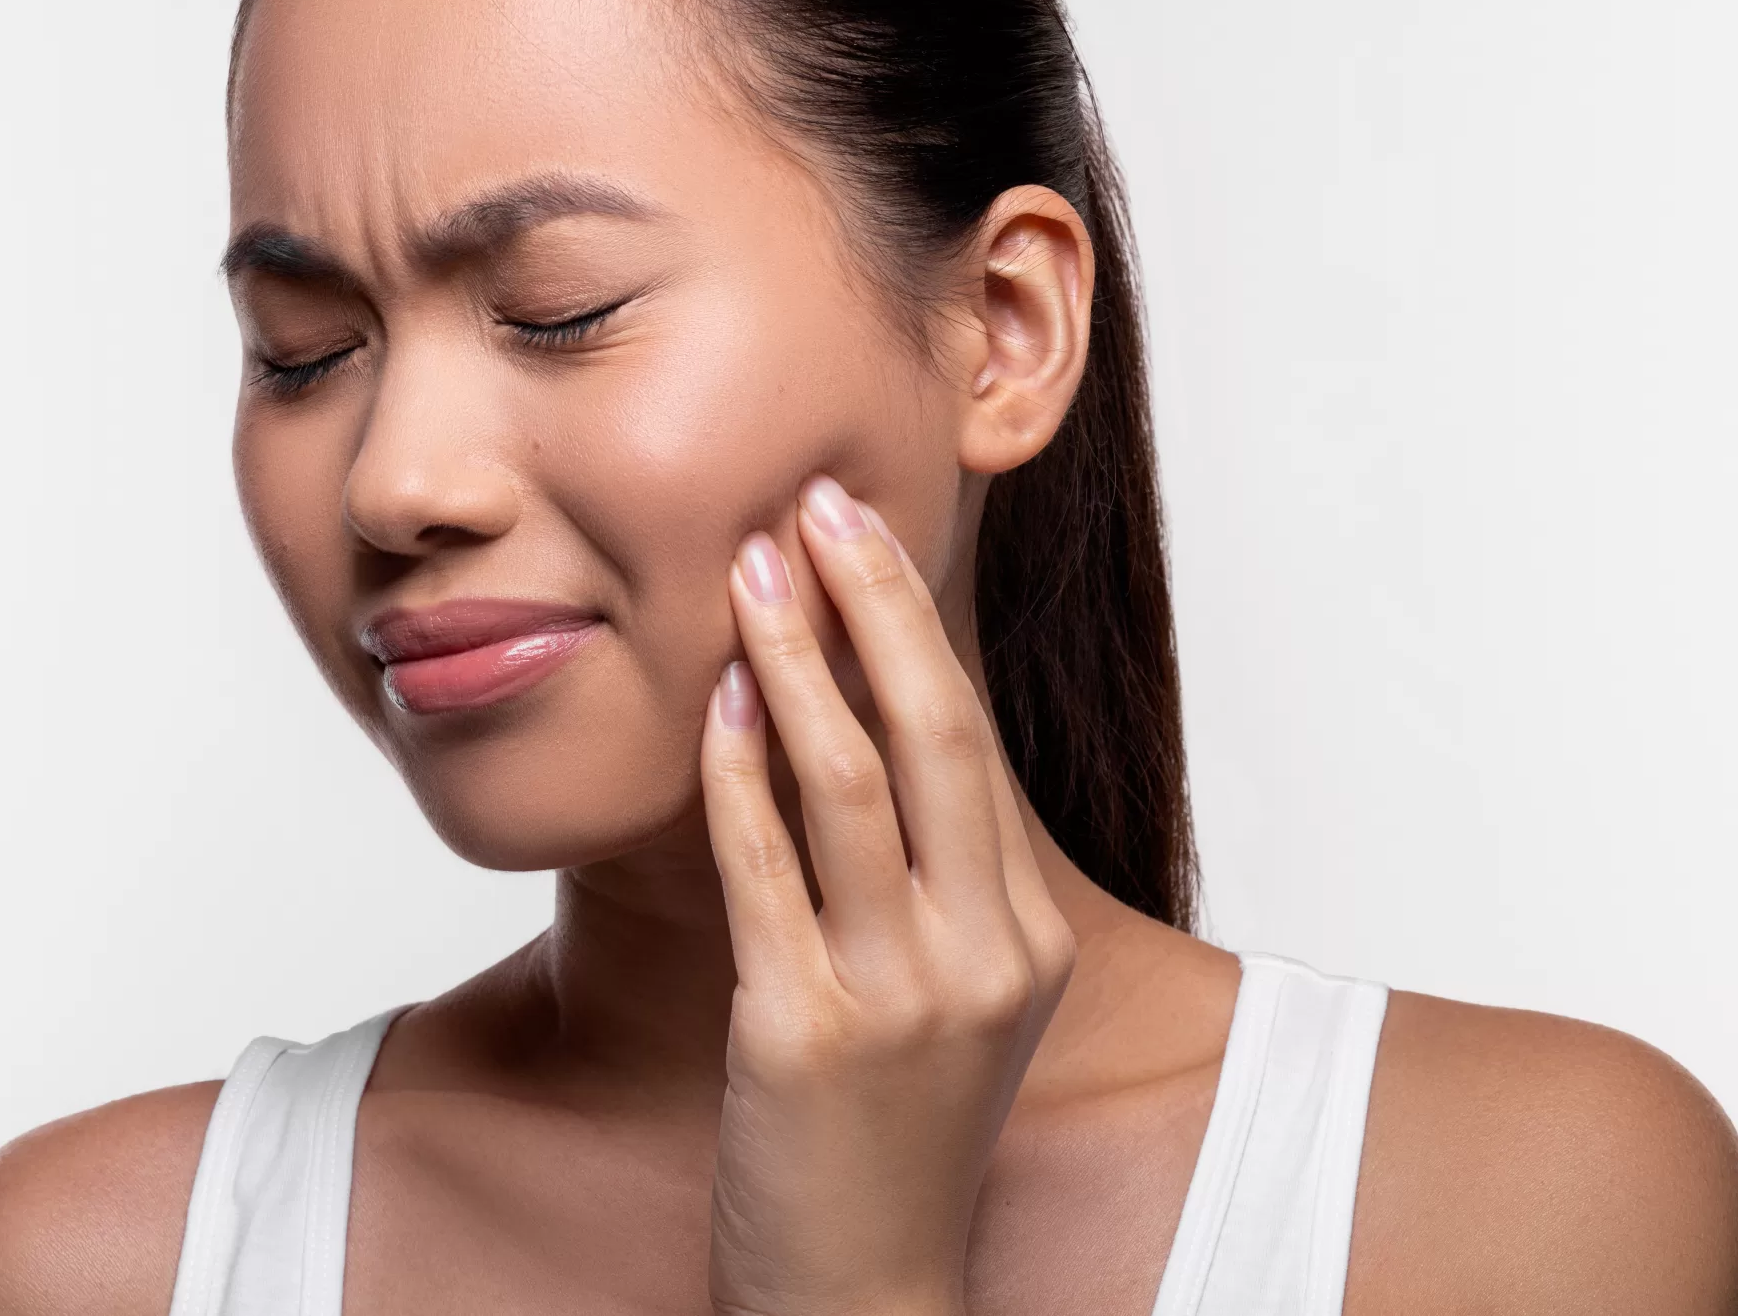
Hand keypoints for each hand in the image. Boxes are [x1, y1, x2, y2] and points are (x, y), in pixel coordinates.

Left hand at [699, 476, 1075, 1315]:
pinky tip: (715, 698)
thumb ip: (924, 870)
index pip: (967, 741)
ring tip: (747, 567)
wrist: (860, 1291)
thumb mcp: (944, 993)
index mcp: (1022, 933)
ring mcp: (902, 998)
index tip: (858, 529)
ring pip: (850, 787)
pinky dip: (739, 773)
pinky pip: (765, 870)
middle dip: (869, 607)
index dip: (908, 624)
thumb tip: (865, 717)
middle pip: (933, 738)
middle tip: (814, 501)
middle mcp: (983, 956)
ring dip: (796, 661)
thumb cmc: (887, 1129)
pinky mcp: (807, 1036)